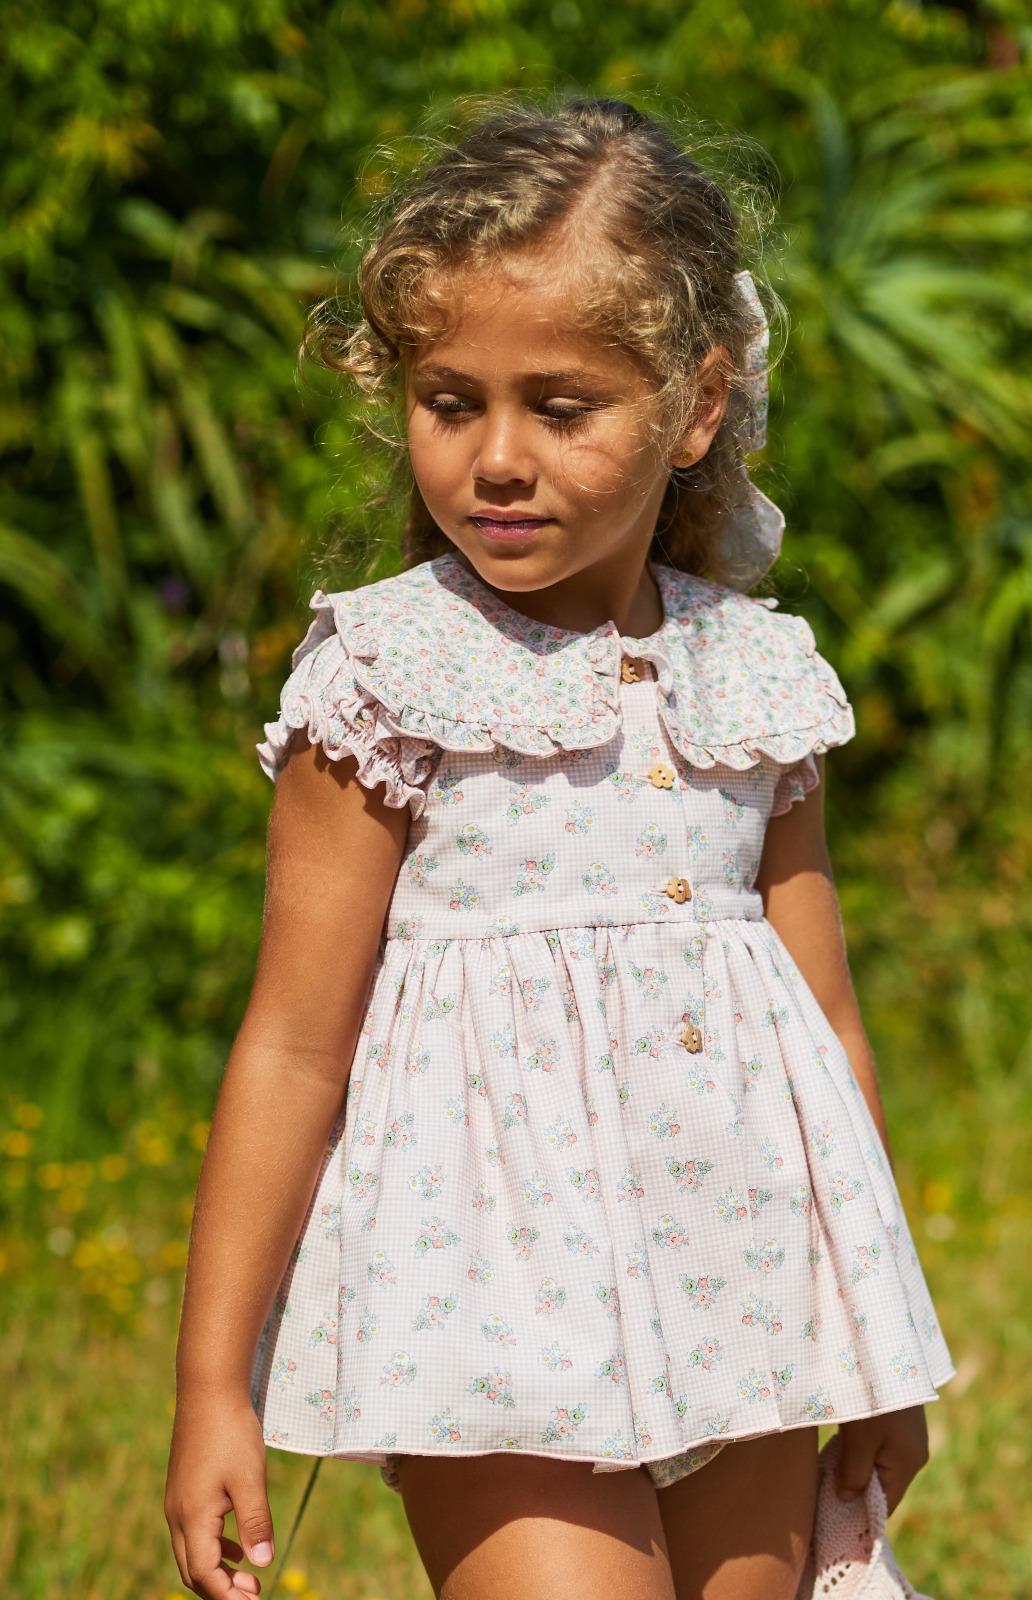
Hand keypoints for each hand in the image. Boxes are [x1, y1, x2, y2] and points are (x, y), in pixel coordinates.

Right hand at [165, 1390, 274, 1598]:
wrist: (208, 1391)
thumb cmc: (231, 1433)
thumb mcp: (250, 1479)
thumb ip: (256, 1523)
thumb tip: (264, 1563)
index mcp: (192, 1517)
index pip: (205, 1574)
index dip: (228, 1595)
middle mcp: (177, 1514)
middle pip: (193, 1570)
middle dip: (221, 1590)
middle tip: (255, 1594)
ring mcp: (177, 1502)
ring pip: (192, 1552)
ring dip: (218, 1571)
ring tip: (250, 1579)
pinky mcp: (184, 1490)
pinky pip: (193, 1533)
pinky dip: (214, 1548)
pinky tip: (238, 1547)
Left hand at [835, 1406, 928, 1515]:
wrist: (886, 1351)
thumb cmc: (873, 1398)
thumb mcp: (859, 1439)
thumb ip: (854, 1474)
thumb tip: (847, 1501)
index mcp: (908, 1464)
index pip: (885, 1506)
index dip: (860, 1514)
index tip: (832, 1513)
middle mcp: (914, 1455)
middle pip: (883, 1487)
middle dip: (857, 1491)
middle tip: (826, 1490)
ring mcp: (909, 1439)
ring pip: (881, 1468)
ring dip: (858, 1471)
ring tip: (830, 1471)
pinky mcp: (901, 1425)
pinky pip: (881, 1451)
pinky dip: (863, 1455)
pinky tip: (842, 1448)